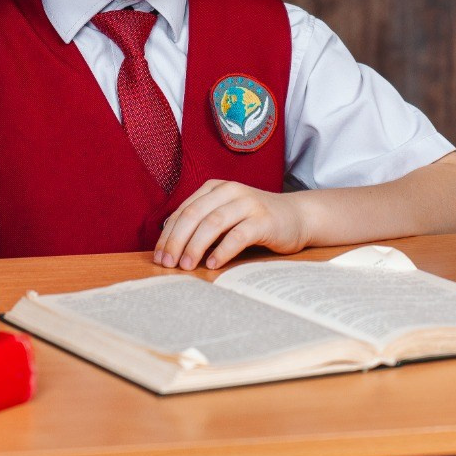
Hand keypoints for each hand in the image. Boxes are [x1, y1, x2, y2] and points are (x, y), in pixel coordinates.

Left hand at [153, 181, 308, 270]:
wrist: (297, 217)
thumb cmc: (255, 220)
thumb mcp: (225, 215)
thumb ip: (202, 222)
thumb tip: (169, 243)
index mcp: (215, 188)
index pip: (184, 210)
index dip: (168, 234)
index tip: (158, 256)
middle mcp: (230, 191)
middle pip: (194, 215)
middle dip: (176, 241)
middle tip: (167, 264)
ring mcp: (248, 203)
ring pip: (213, 223)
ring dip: (195, 246)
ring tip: (186, 266)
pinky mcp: (264, 220)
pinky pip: (238, 235)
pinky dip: (222, 250)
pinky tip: (212, 264)